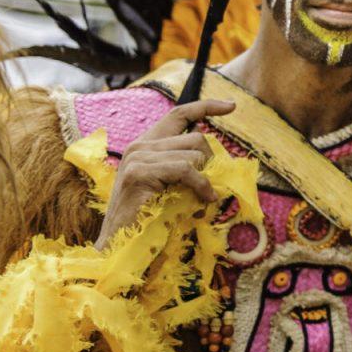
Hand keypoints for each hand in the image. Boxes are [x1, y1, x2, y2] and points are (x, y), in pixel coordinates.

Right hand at [99, 99, 233, 248]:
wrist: (119, 244)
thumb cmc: (150, 218)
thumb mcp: (173, 186)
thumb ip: (189, 168)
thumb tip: (223, 162)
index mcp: (147, 145)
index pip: (179, 115)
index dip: (206, 107)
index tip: (231, 106)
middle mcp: (140, 146)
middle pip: (195, 137)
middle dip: (211, 161)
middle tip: (209, 185)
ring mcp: (137, 158)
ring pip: (193, 154)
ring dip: (205, 177)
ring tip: (203, 196)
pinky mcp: (138, 173)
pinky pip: (185, 169)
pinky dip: (201, 184)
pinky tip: (205, 198)